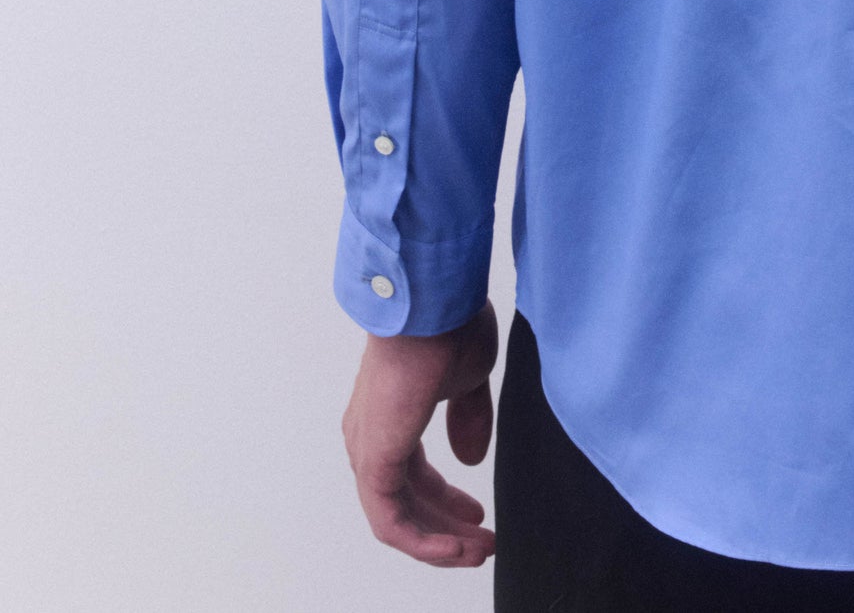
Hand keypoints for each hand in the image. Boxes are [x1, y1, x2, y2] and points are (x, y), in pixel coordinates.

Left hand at [342, 298, 499, 566]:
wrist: (433, 302)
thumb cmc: (449, 323)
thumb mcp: (469, 376)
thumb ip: (469, 416)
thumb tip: (471, 457)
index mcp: (389, 414)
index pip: (412, 474)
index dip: (445, 501)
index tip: (478, 514)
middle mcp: (371, 435)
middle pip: (406, 502)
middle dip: (447, 528)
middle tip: (483, 544)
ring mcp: (369, 450)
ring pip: (398, 519)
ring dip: (440, 542)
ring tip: (479, 551)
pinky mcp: (375, 461)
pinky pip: (393, 522)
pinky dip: (425, 541)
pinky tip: (457, 548)